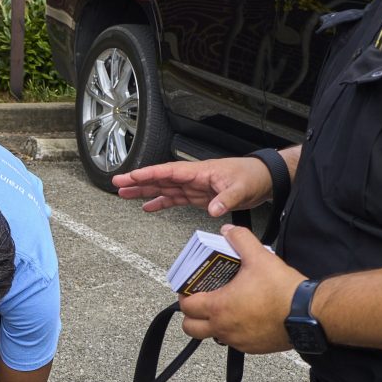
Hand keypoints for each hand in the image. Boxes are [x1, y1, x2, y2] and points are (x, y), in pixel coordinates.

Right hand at [113, 156, 273, 216]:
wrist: (264, 179)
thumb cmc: (252, 176)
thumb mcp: (241, 188)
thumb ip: (226, 199)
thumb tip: (213, 209)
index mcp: (199, 171)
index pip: (168, 171)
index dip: (148, 174)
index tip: (130, 176)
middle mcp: (193, 177)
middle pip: (160, 178)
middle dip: (138, 181)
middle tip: (117, 184)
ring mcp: (194, 186)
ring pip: (163, 188)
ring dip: (144, 191)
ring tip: (124, 195)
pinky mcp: (199, 196)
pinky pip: (174, 198)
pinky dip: (160, 202)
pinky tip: (148, 207)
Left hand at [179, 224, 301, 353]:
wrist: (307, 314)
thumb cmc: (282, 290)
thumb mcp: (259, 257)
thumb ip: (240, 240)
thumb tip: (228, 231)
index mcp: (219, 307)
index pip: (187, 306)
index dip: (185, 295)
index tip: (190, 288)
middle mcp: (223, 328)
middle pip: (191, 329)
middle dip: (191, 316)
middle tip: (201, 302)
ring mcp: (237, 341)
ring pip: (213, 336)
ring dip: (212, 324)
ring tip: (225, 307)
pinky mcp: (252, 348)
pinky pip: (234, 342)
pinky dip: (233, 331)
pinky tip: (246, 316)